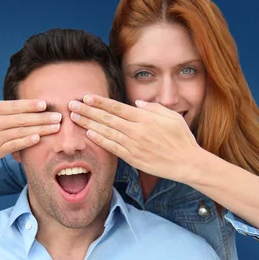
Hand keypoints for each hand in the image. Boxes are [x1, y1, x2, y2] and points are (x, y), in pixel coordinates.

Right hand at [0, 62, 61, 161]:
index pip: (14, 106)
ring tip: (55, 127)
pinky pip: (15, 145)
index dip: (30, 105)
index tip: (45, 104)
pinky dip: (27, 142)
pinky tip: (39, 139)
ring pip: (21, 132)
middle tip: (58, 116)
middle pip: (21, 120)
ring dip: (40, 130)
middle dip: (42, 118)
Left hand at [69, 95, 200, 182]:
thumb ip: (153, 108)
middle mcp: (137, 130)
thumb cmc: (182, 138)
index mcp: (145, 118)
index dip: (100, 102)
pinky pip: (113, 148)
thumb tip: (136, 104)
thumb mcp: (171, 116)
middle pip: (107, 118)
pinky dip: (100, 140)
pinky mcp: (133, 158)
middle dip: (88, 111)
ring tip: (75, 118)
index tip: (87, 97)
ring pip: (107, 132)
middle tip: (72, 105)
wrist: (187, 162)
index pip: (117, 107)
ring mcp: (134, 145)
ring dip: (89, 124)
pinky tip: (89, 134)